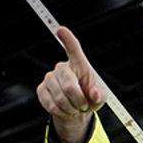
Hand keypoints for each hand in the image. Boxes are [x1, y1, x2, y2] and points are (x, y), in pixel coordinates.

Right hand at [35, 26, 104, 142]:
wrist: (76, 108)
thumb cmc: (89, 97)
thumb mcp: (100, 97)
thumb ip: (100, 95)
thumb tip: (95, 95)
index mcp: (78, 64)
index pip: (73, 49)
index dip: (67, 40)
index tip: (61, 30)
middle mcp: (62, 68)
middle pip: (70, 87)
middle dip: (79, 101)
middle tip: (84, 105)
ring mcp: (50, 78)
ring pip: (60, 99)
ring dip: (71, 108)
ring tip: (75, 107)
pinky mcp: (41, 89)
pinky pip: (51, 105)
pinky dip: (61, 112)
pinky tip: (65, 109)